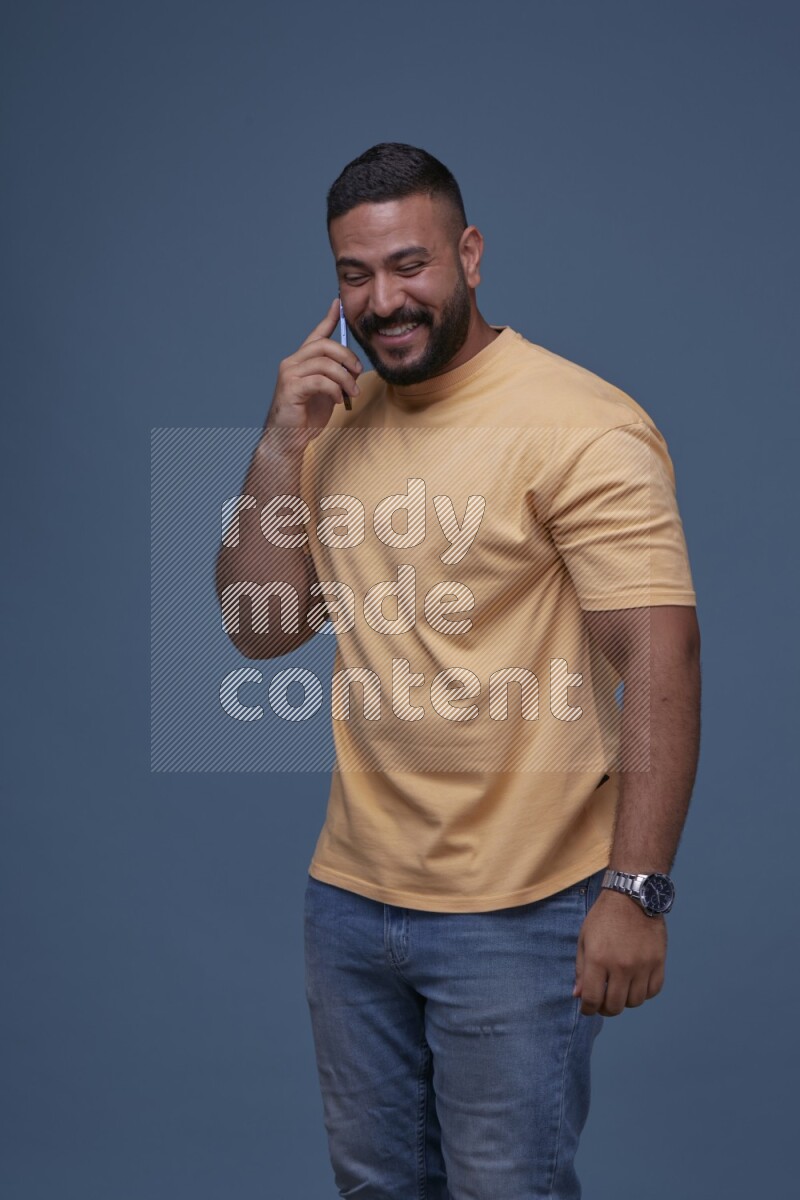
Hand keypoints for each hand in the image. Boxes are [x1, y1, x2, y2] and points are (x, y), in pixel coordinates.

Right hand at [265, 297, 361, 441]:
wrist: (287, 440)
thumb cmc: (305, 418)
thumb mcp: (327, 394)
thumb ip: (336, 378)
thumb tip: (353, 368)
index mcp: (301, 362)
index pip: (316, 335)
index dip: (328, 319)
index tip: (338, 304)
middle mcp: (292, 363)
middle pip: (324, 345)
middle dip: (347, 356)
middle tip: (358, 372)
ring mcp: (289, 375)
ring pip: (325, 363)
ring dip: (345, 378)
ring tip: (352, 393)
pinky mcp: (290, 389)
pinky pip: (320, 381)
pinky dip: (335, 390)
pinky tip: (338, 400)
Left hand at [573, 889, 665, 1015]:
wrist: (632, 896)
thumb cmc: (604, 917)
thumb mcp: (584, 938)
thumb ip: (581, 969)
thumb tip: (579, 995)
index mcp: (598, 959)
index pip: (592, 999)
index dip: (588, 1009)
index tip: (587, 1008)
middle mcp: (621, 966)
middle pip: (615, 1006)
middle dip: (605, 1009)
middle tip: (603, 1002)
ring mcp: (642, 965)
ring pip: (635, 1002)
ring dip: (625, 1001)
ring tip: (619, 990)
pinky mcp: (658, 962)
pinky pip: (653, 991)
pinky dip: (644, 993)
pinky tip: (635, 984)